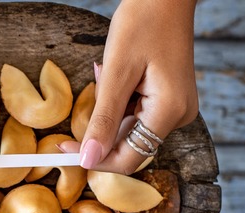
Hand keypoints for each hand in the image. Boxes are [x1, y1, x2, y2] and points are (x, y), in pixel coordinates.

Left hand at [61, 0, 198, 174]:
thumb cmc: (142, 22)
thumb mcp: (116, 72)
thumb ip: (103, 119)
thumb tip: (88, 159)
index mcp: (170, 111)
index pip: (130, 158)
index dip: (96, 159)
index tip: (65, 149)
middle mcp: (179, 116)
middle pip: (130, 145)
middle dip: (102, 129)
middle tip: (90, 93)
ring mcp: (177, 108)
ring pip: (132, 129)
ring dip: (110, 112)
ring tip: (109, 75)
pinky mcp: (171, 100)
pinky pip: (139, 115)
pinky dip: (120, 104)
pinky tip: (119, 77)